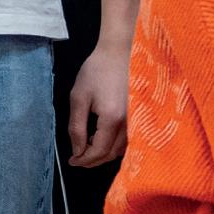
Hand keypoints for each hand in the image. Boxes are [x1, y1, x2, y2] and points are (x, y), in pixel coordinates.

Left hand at [68, 39, 130, 167]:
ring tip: (89, 146)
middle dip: (93, 160)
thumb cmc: (97, 70)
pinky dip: (115, 146)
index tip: (72, 161)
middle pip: (111, 154)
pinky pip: (129, 140)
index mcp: (112, 119)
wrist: (120, 52)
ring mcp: (138, 120)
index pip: (98, 151)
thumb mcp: (79, 97)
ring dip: (105, 154)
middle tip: (78, 157)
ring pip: (122, 150)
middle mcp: (129, 123)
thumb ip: (76, 127)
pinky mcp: (141, 116)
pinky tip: (104, 138)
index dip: (84, 160)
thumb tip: (77, 150)